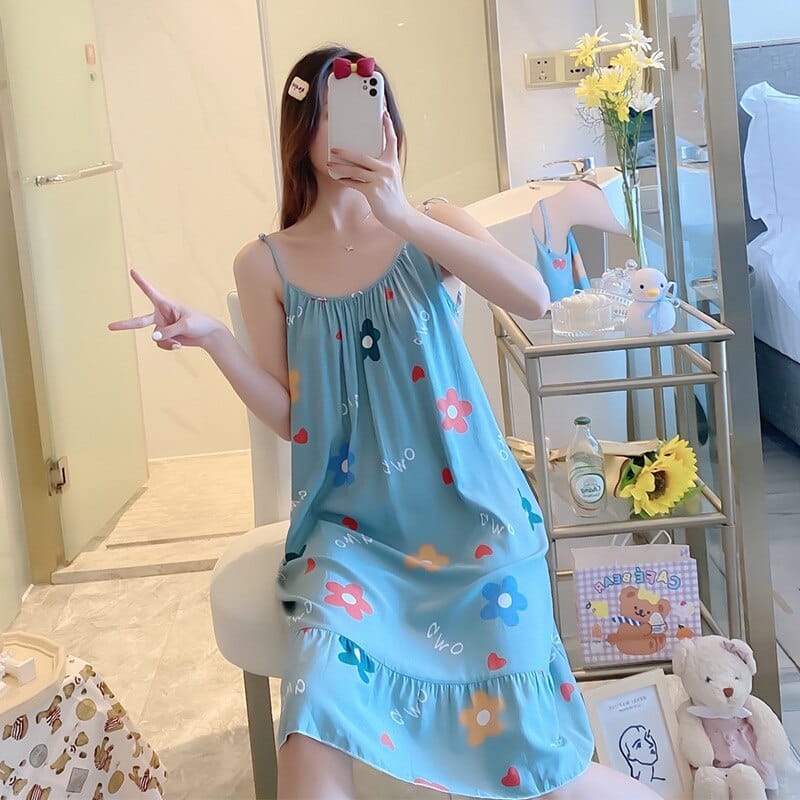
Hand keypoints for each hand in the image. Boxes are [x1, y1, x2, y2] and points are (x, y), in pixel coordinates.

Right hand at [108, 269, 223, 350]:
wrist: (208, 335)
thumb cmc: (200, 323)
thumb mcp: (185, 325)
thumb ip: (168, 331)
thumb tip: (153, 337)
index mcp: (166, 305)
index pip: (151, 292)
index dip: (141, 282)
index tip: (132, 270)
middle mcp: (161, 315)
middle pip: (140, 321)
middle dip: (125, 324)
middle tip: (110, 327)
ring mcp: (162, 326)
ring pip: (156, 338)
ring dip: (167, 341)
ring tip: (179, 339)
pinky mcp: (165, 336)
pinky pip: (160, 344)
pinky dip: (169, 346)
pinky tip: (178, 345)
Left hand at [328, 111, 414, 230]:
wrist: (399, 215)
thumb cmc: (392, 196)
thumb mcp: (390, 176)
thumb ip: (380, 166)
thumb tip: (361, 159)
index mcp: (392, 162)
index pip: (391, 140)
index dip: (387, 126)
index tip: (383, 113)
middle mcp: (387, 169)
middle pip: (363, 155)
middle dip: (345, 152)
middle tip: (333, 148)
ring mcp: (380, 180)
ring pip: (355, 170)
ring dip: (340, 167)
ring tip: (329, 164)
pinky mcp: (373, 191)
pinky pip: (355, 183)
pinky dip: (345, 181)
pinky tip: (338, 178)